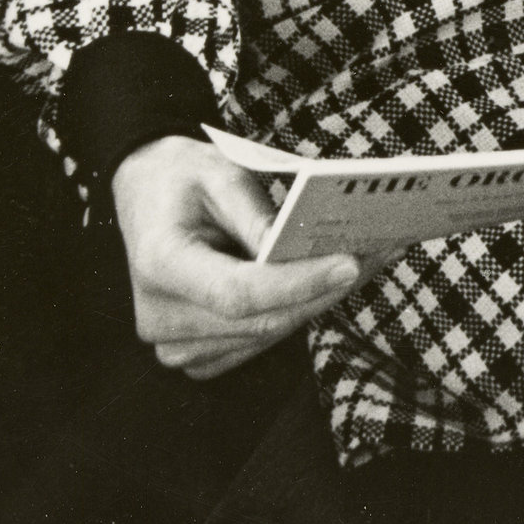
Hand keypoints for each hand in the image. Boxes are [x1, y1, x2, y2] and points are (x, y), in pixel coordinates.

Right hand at [111, 135, 360, 380]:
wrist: (145, 196)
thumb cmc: (182, 178)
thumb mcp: (218, 172)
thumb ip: (255, 213)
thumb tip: (300, 250)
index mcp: (158, 264)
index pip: (237, 293)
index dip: (297, 283)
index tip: (349, 262)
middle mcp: (160, 316)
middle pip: (260, 320)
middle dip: (323, 291)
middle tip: (378, 256)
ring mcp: (174, 343)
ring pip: (267, 333)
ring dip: (318, 302)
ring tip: (368, 262)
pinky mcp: (196, 352)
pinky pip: (258, 339)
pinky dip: (296, 310)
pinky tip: (330, 281)